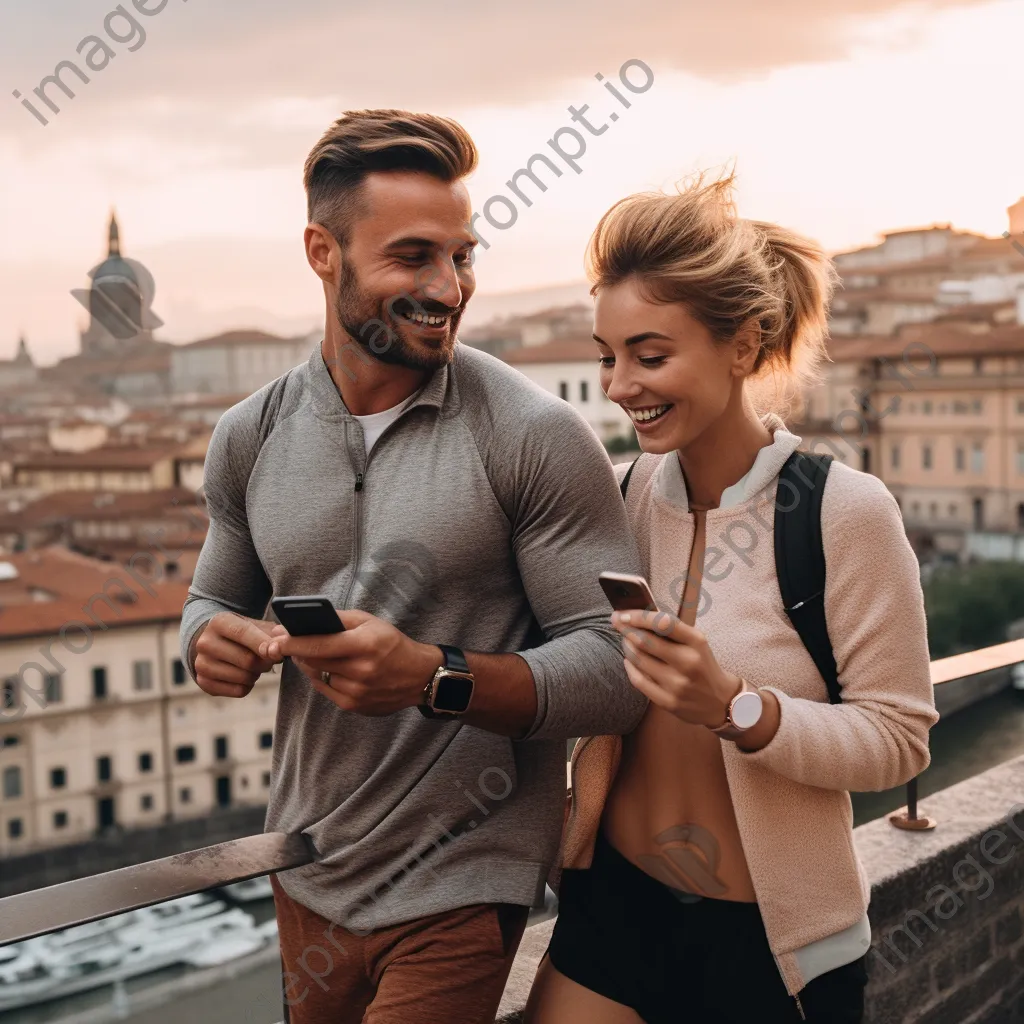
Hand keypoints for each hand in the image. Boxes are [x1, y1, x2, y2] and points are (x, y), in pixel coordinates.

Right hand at [192, 613, 279, 697]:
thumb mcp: (255, 625)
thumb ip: (273, 633)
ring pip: (244, 677)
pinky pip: (239, 691)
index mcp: (219, 622)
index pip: (243, 633)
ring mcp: (201, 664)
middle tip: (268, 659)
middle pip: (247, 660)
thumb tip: (284, 642)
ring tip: (254, 665)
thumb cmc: (243, 633)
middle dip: (265, 662)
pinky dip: (248, 685)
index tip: (278, 652)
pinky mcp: (203, 682)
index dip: (264, 644)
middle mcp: (205, 642)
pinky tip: (244, 675)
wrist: (215, 642)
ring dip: (257, 674)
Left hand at [259, 609, 442, 715]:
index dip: (292, 642)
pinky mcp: (354, 706)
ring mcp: (356, 692)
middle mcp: (360, 671)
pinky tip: (321, 666)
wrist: (419, 676)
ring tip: (300, 652)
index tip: (274, 638)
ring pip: (317, 676)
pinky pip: (326, 689)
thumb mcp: (370, 622)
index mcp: (364, 646)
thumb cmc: (392, 643)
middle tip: (279, 642)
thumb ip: (339, 619)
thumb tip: (306, 621)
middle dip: (294, 651)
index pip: (318, 645)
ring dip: (307, 664)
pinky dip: (320, 677)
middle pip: (313, 661)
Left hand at [611, 609, 740, 727]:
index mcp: (697, 642)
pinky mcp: (668, 702)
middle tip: (616, 622)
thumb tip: (638, 617)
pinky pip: (639, 680)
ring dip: (627, 646)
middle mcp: (688, 662)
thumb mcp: (696, 643)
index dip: (638, 616)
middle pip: (646, 641)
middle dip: (626, 629)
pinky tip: (629, 659)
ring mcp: (677, 684)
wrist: (721, 701)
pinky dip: (630, 667)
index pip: (663, 623)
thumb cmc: (702, 665)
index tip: (623, 613)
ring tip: (625, 640)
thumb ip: (672, 631)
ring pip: (639, 660)